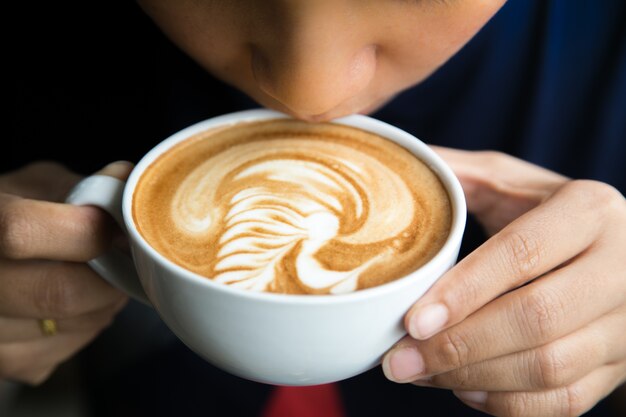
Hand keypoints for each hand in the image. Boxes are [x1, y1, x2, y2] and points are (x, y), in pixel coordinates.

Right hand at [0, 161, 131, 383]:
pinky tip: (76, 303)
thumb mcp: (38, 185)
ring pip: (72, 325)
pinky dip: (87, 324)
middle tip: (123, 259)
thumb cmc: (12, 212)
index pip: (22, 233)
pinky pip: (67, 348)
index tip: (117, 230)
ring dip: (104, 301)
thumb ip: (85, 187)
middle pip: (59, 292)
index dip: (84, 231)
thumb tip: (129, 184)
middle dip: (110, 275)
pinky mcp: (6, 362)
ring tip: (98, 276)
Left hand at [382, 149, 625, 416]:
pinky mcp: (618, 366)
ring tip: (418, 372)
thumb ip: (458, 175)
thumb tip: (392, 170)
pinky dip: (505, 404)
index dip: (465, 290)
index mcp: (590, 210)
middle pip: (537, 318)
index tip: (412, 320)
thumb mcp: (511, 182)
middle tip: (398, 360)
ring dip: (472, 378)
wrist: (620, 255)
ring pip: (549, 368)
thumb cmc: (548, 214)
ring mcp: (625, 324)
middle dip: (458, 346)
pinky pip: (563, 402)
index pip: (524, 252)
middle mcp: (620, 266)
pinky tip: (463, 388)